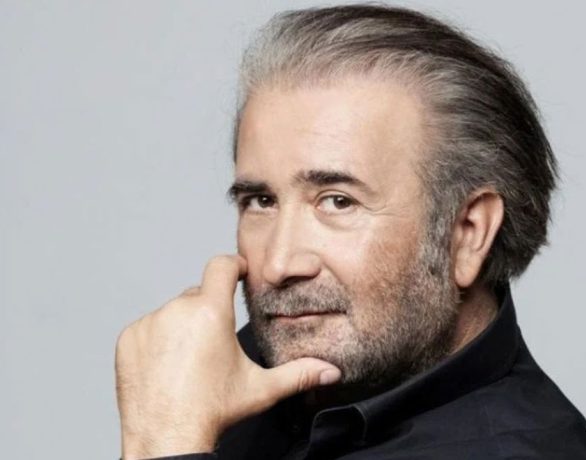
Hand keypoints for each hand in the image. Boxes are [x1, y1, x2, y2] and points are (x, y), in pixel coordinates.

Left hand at [115, 255, 340, 458]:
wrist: (166, 438)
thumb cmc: (212, 411)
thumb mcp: (261, 388)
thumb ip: (299, 374)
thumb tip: (331, 371)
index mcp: (211, 312)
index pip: (222, 266)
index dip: (234, 265)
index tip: (238, 272)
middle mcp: (177, 311)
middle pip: (198, 294)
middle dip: (209, 310)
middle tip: (215, 342)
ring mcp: (149, 324)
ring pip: (172, 312)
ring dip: (183, 326)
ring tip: (190, 361)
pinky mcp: (129, 339)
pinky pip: (148, 328)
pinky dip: (158, 341)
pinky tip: (168, 367)